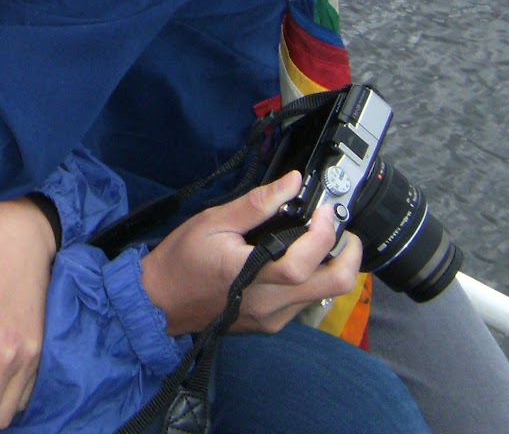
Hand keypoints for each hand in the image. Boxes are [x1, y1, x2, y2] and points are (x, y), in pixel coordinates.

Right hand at [139, 171, 362, 335]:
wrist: (158, 302)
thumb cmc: (181, 260)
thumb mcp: (212, 222)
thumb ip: (255, 204)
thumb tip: (291, 183)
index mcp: (250, 275)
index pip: (302, 263)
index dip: (323, 234)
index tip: (324, 210)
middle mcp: (268, 303)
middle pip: (332, 287)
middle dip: (350, 256)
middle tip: (343, 230)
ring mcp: (272, 318)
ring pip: (323, 295)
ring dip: (331, 266)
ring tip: (319, 239)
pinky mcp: (271, 324)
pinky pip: (305, 303)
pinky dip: (312, 279)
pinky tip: (296, 259)